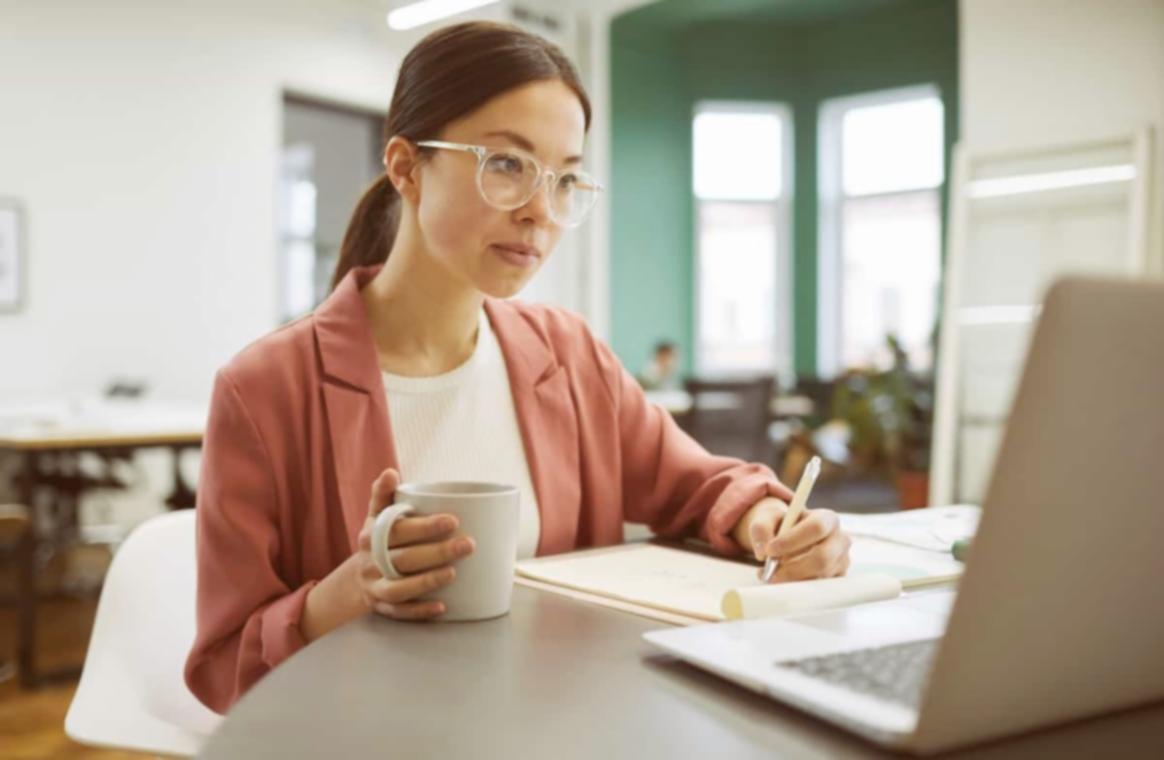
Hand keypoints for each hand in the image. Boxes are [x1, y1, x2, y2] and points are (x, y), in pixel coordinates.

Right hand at [354, 468, 475, 620]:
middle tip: (469, 544)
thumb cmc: (378, 541)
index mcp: (370, 535)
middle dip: (437, 552)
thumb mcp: (375, 517)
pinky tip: (442, 607)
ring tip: (453, 573)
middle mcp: (370, 562)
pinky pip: (399, 613)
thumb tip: (390, 471)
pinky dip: (419, 611)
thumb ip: (383, 495)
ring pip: (398, 589)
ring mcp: (375, 587)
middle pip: (403, 559)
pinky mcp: (382, 609)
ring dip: (427, 582)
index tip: (453, 520)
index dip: (423, 526)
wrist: (356, 579)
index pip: (397, 530)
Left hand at [736, 497, 851, 582]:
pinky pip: (819, 589)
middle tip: (770, 573)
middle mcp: (840, 539)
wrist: (791, 537)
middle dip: (793, 569)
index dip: (792, 540)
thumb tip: (762, 554)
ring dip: (792, 579)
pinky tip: (784, 578)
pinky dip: (798, 587)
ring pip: (818, 577)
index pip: (816, 528)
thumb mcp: (768, 519)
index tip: (770, 550)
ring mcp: (841, 561)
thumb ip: (761, 529)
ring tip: (771, 574)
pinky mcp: (837, 578)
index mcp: (827, 518)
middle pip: (822, 558)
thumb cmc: (782, 525)